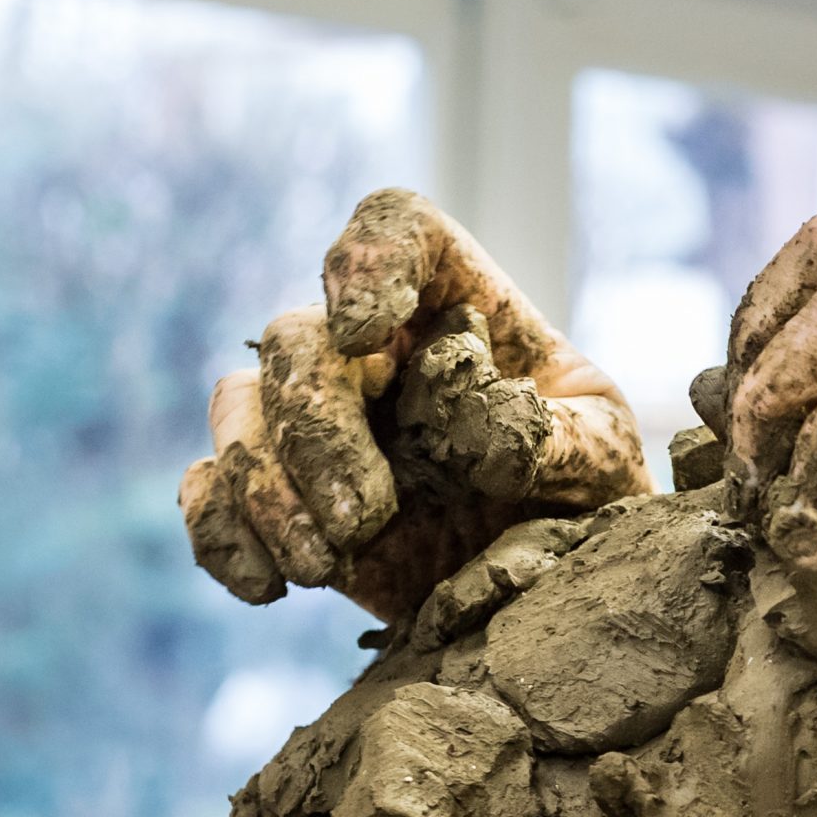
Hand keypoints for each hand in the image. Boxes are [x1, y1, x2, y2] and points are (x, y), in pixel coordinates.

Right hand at [181, 188, 651, 622]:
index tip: (366, 329)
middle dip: (319, 431)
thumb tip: (468, 423)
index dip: (368, 257)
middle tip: (367, 518)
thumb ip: (553, 437)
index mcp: (463, 306)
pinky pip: (209, 487)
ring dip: (267, 486)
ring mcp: (322, 419)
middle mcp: (378, 349)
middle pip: (300, 340)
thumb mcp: (606, 460)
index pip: (400, 228)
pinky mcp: (282, 493)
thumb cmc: (589, 496)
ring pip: (241, 406)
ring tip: (325, 565)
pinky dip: (221, 532)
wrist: (554, 589)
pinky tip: (269, 586)